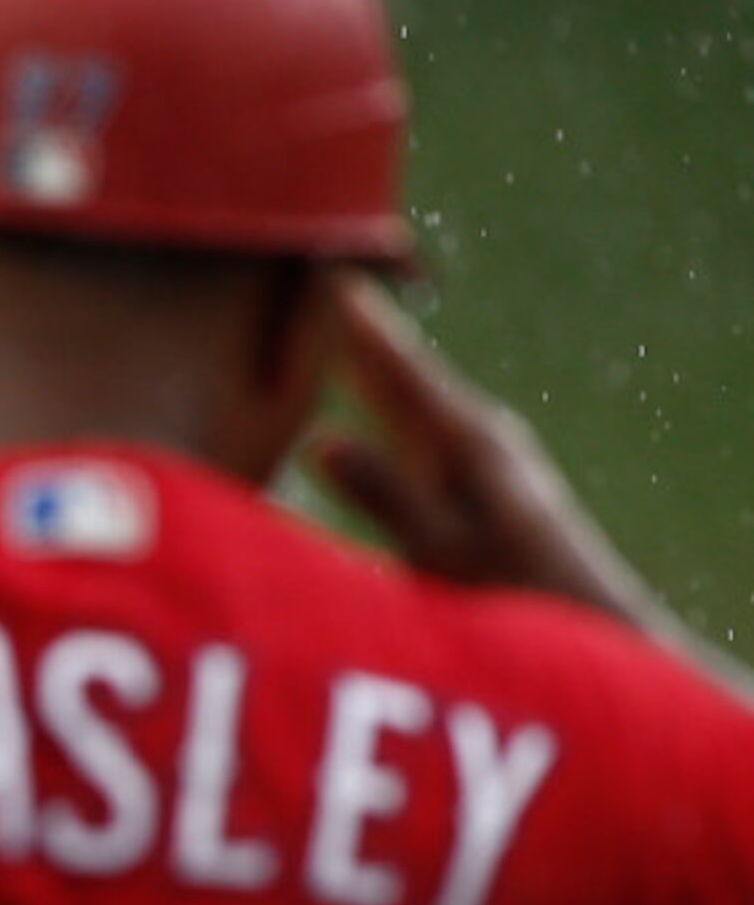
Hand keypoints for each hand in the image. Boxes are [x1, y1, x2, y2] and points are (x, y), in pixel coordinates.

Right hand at [306, 274, 656, 619]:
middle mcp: (476, 439)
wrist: (587, 623)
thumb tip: (318, 439)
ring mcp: (482, 461)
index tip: (329, 281)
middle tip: (327, 289)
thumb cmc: (512, 596)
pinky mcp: (483, 486)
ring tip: (344, 335)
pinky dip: (391, 406)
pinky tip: (382, 408)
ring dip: (377, 369)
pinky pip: (422, 428)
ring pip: (415, 401)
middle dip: (366, 337)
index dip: (361, 329)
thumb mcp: (439, 549)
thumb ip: (383, 494)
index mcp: (465, 441)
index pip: (400, 371)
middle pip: (407, 376)